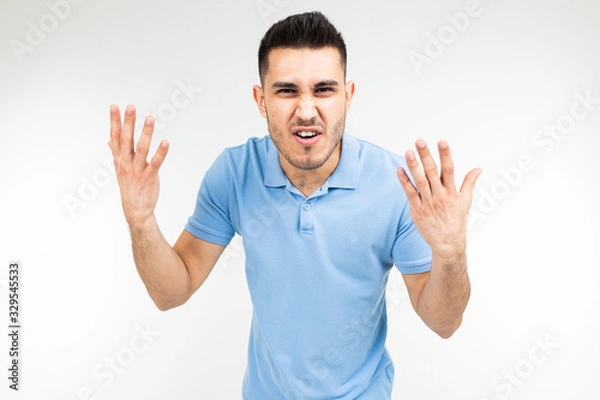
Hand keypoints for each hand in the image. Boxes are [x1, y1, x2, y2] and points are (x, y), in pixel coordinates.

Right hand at [108, 104, 168, 226]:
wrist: (135, 210)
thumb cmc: (130, 187)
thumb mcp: (119, 169)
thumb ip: (116, 153)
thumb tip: (110, 140)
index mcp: (119, 159)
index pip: (115, 136)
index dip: (114, 121)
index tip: (114, 106)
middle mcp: (126, 163)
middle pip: (126, 139)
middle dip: (127, 122)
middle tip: (130, 107)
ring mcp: (137, 170)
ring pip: (141, 148)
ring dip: (145, 133)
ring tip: (150, 118)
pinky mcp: (149, 177)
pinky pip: (155, 163)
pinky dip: (161, 152)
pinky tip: (165, 142)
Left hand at [397, 139, 481, 259]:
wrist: (448, 243)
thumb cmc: (456, 221)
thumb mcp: (466, 201)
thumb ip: (470, 182)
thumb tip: (478, 168)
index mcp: (452, 191)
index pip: (449, 169)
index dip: (445, 155)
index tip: (442, 141)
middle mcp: (440, 195)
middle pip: (432, 172)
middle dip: (426, 155)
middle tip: (419, 141)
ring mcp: (428, 203)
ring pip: (420, 180)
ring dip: (413, 166)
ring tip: (408, 152)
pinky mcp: (418, 210)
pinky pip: (410, 193)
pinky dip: (405, 182)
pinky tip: (400, 170)